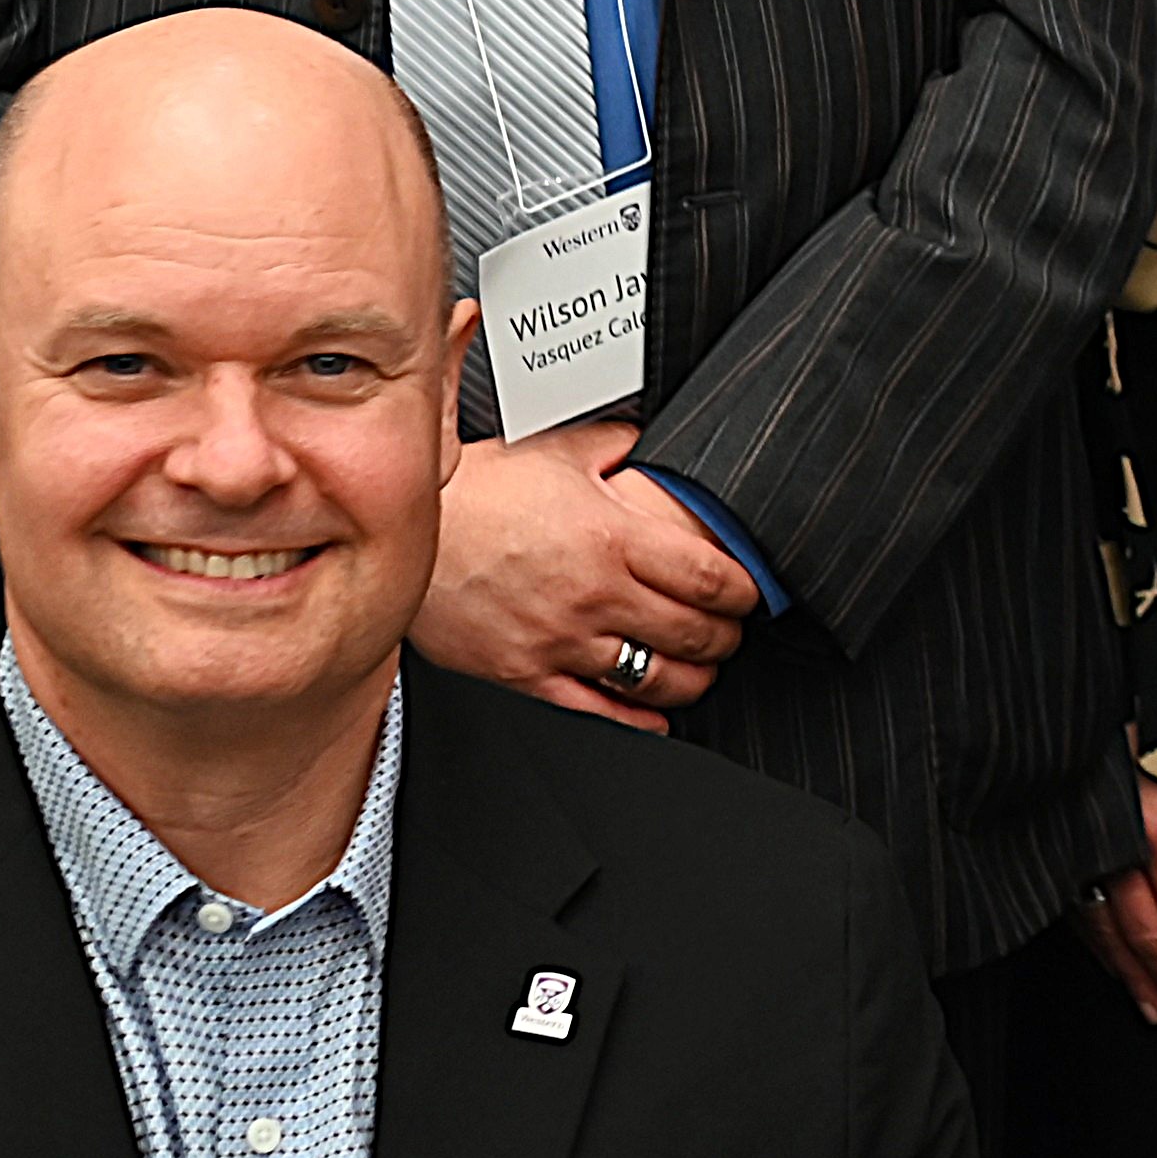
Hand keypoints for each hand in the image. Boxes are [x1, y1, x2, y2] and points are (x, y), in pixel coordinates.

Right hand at [415, 422, 759, 728]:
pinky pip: (597, 711)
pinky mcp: (526, 674)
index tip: (752, 594)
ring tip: (701, 668)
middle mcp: (594, 595)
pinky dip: (639, 717)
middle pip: (692, 633)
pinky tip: (656, 711)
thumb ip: (614, 446)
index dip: (743, 592)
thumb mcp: (556, 450)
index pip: (708, 578)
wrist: (404, 532)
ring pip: (654, 678)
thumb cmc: (478, 490)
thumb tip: (646, 440)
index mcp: (612, 538)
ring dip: (692, 678)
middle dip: (726, 637)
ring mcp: (560, 640)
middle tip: (732, 632)